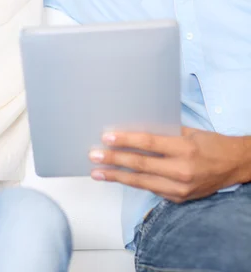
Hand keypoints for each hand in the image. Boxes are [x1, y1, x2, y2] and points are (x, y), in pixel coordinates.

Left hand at [89, 127, 246, 202]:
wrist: (233, 166)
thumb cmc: (211, 144)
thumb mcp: (189, 132)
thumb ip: (163, 132)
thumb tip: (135, 129)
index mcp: (184, 149)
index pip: (149, 144)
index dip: (126, 141)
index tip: (107, 137)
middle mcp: (181, 171)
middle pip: (140, 165)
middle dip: (114, 160)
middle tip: (94, 156)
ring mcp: (179, 188)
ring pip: (142, 182)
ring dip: (117, 176)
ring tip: (98, 172)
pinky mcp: (178, 198)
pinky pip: (151, 189)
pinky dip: (134, 182)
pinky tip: (118, 177)